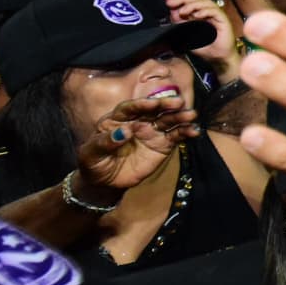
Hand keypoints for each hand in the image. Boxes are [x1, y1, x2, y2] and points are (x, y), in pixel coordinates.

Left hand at [74, 96, 200, 193]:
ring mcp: (152, 132)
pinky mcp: (163, 144)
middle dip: (166, 105)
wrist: (106, 181)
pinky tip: (194, 131)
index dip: (141, 104)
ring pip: (168, 120)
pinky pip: (176, 136)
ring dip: (180, 116)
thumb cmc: (94, 163)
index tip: (152, 104)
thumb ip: (105, 142)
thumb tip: (125, 131)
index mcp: (117, 119)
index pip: (130, 108)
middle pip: (153, 110)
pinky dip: (186, 132)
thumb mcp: (91, 154)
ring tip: (192, 115)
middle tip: (178, 103)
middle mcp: (137, 121)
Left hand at [165, 0, 236, 63]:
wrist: (218, 59)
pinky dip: (205, 11)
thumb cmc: (205, 48)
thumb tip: (172, 11)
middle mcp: (208, 11)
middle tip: (170, 1)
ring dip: (192, 5)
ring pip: (205, 2)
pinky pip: (214, 11)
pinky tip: (196, 15)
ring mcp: (216, 15)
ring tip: (182, 11)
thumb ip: (180, 24)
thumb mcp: (187, 35)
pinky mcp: (224, 20)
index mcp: (200, 13)